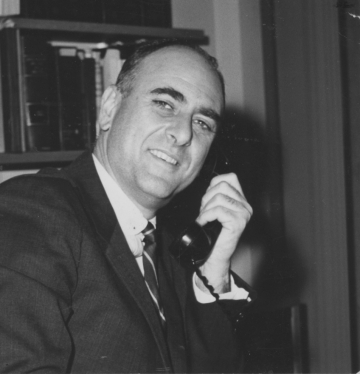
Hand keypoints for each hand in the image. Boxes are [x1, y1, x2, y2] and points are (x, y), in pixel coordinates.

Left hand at [195, 173, 252, 293]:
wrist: (214, 255)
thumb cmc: (213, 233)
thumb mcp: (215, 209)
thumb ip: (216, 195)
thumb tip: (211, 184)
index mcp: (242, 201)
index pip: (230, 177)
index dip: (214, 184)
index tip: (208, 198)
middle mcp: (246, 206)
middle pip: (222, 186)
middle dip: (207, 197)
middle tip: (204, 211)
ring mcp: (243, 214)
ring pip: (219, 198)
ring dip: (206, 208)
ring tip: (204, 218)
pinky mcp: (238, 222)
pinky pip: (218, 211)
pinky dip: (206, 216)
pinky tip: (204, 222)